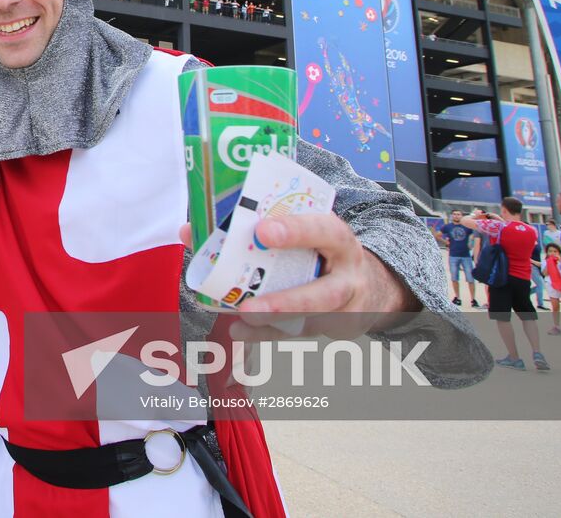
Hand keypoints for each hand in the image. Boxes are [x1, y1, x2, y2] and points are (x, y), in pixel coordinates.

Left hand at [180, 216, 418, 340]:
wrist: (370, 283)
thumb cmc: (321, 249)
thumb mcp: (304, 230)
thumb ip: (256, 226)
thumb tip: (190, 229)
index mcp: (338, 239)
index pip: (324, 230)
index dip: (296, 231)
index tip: (263, 230)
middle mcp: (347, 276)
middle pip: (323, 295)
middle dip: (285, 302)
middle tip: (249, 307)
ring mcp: (345, 308)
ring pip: (310, 323)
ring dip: (272, 325)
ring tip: (240, 322)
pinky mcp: (336, 329)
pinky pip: (299, 335)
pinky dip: (266, 334)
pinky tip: (240, 331)